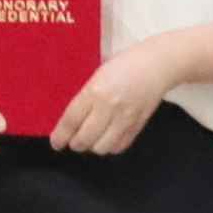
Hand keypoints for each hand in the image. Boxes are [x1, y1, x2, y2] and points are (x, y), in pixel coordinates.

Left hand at [49, 44, 180, 159]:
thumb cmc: (124, 64)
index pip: (71, 120)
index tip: (56, 143)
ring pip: (101, 147)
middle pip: (84, 138)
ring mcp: (125, 119)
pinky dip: (110, 146)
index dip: (61, 136)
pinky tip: (107, 137)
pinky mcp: (138, 126)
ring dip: (93, 146)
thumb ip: (85, 97)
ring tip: (91, 138)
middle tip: (73, 140)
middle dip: (75, 144)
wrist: (156, 65)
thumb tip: (70, 120)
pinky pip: (119, 146)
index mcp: (95, 91)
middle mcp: (109, 107)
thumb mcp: (98, 75)